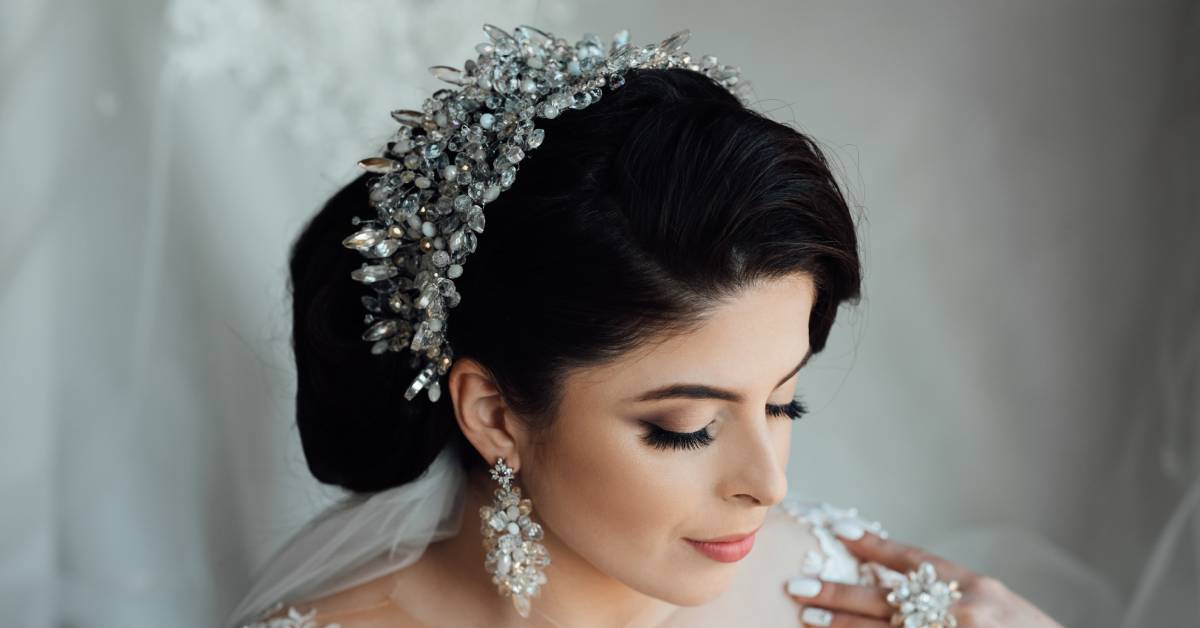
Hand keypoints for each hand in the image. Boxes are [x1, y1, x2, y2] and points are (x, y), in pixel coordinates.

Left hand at [783, 528, 1062, 626]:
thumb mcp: (991, 600)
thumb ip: (948, 588)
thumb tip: (893, 580)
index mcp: (974, 586)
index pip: (914, 559)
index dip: (874, 546)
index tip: (838, 530)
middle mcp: (962, 611)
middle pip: (887, 599)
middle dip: (839, 593)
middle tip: (797, 586)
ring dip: (843, 626)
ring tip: (807, 616)